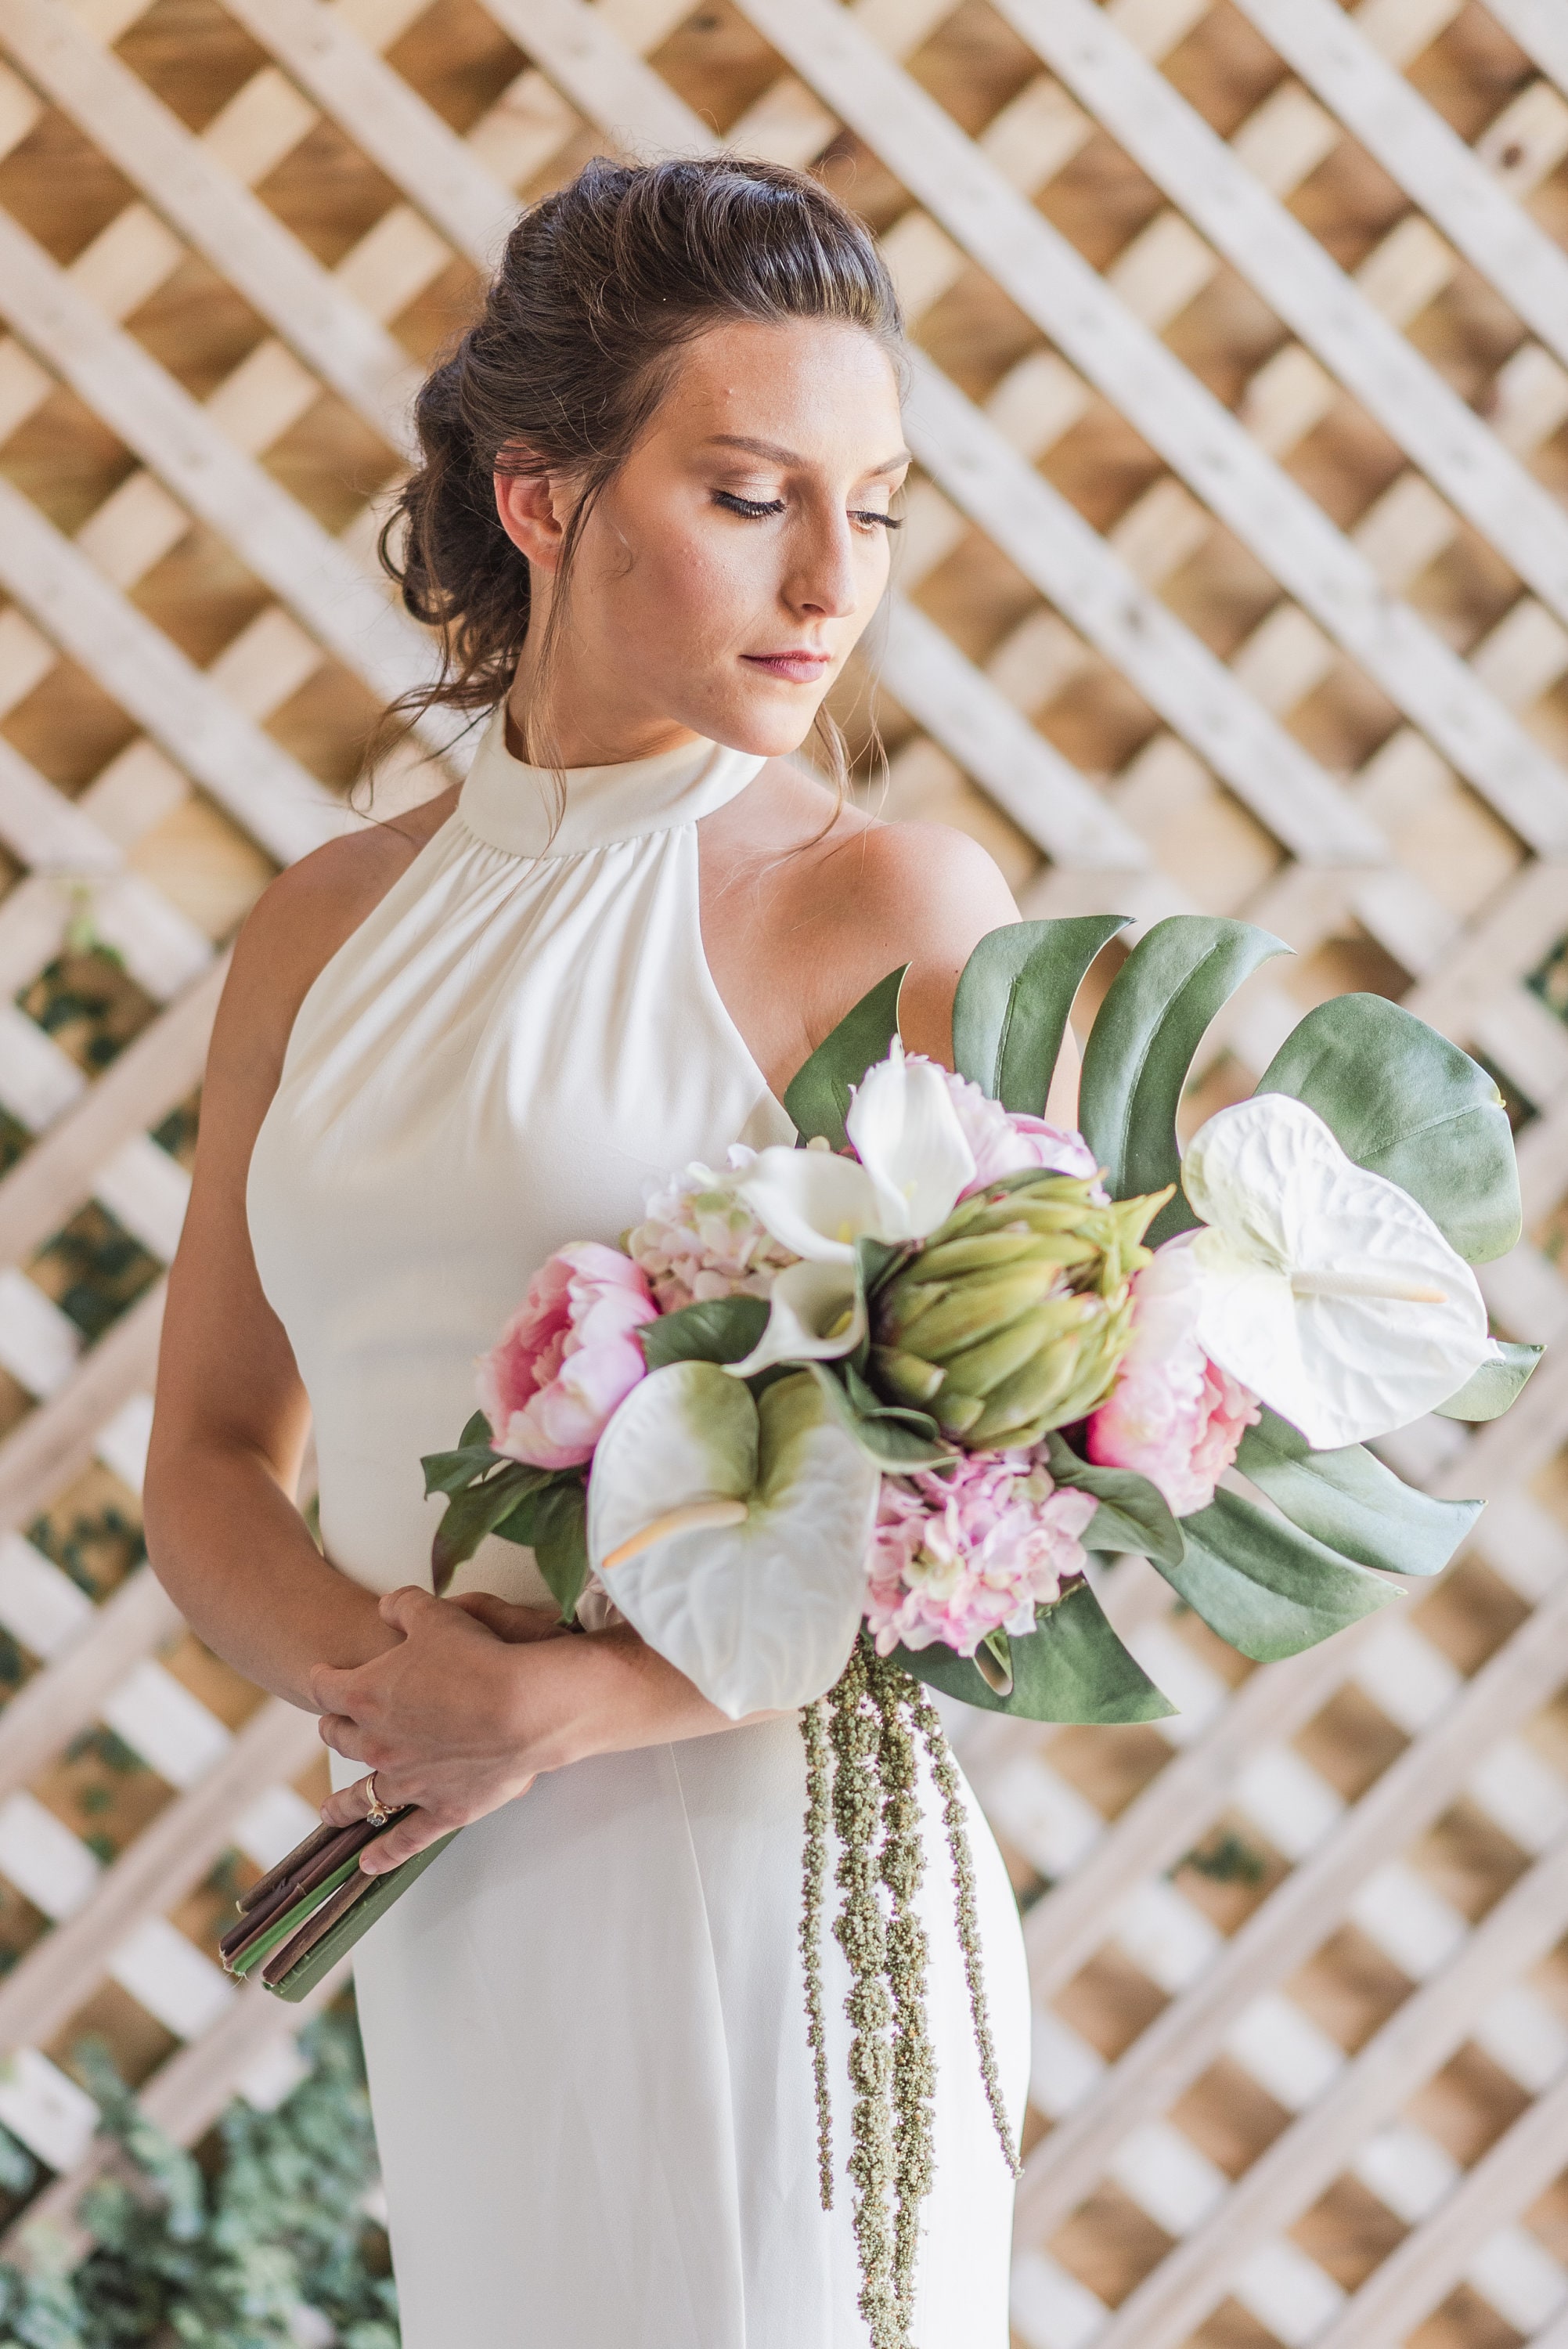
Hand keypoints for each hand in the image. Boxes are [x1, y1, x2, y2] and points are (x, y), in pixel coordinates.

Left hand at [311, 1586, 571, 1871]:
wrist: (525, 1706)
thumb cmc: (481, 1658)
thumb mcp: (435, 1614)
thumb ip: (403, 1607)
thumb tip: (386, 1608)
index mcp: (366, 1695)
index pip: (326, 1687)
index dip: (323, 1679)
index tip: (323, 1677)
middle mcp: (377, 1744)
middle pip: (341, 1739)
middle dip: (334, 1730)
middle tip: (333, 1729)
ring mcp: (408, 1782)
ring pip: (362, 1798)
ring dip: (343, 1805)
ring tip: (330, 1812)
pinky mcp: (443, 1810)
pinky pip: (406, 1839)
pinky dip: (387, 1853)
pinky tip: (370, 1864)